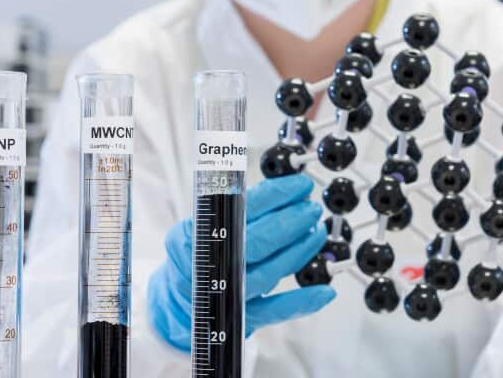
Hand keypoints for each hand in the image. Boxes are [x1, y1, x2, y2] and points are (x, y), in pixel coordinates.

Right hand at [147, 174, 335, 350]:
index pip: (238, 210)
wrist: (177, 301)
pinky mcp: (241, 318)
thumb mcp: (201, 224)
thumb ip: (233, 207)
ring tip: (317, 232)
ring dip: (299, 252)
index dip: (273, 196)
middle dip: (289, 222)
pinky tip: (325, 290)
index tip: (298, 185)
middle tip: (311, 208)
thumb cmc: (197, 255)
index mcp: (193, 235)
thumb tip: (280, 186)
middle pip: (254, 243)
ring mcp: (225, 295)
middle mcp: (208, 267)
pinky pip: (274, 311)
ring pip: (268, 273)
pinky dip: (302, 301)